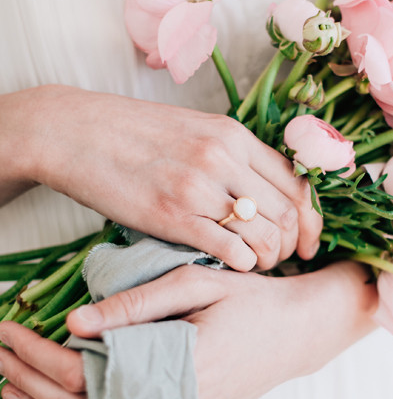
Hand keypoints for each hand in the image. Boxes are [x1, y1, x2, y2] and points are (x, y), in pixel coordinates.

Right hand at [0, 85, 321, 270]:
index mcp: (232, 135)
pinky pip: (231, 250)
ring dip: (271, 259)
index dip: (313, 220)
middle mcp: (224, 157)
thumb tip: (265, 191)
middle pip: (289, 213)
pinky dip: (244, 265)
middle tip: (286, 261)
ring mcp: (199, 186)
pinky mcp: (172, 215)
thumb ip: (231, 156)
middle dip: (296, 245)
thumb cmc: (131, 135)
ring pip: (266, 235)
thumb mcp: (192, 130)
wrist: (72, 133)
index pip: (297, 183)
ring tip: (259, 266)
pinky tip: (235, 268)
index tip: (310, 242)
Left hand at [0, 261, 376, 398]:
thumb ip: (136, 303)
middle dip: (28, 386)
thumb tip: (74, 321)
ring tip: (11, 388)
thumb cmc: (252, 302)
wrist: (298, 334)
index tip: (10, 330)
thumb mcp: (197, 284)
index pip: (86, 374)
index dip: (38, 356)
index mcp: (177, 366)